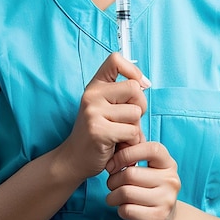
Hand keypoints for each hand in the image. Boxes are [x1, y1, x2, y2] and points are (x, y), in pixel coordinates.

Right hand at [59, 53, 150, 181]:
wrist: (74, 159)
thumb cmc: (98, 132)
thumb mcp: (105, 106)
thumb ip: (122, 93)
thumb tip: (145, 82)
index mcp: (95, 85)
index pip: (115, 60)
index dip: (132, 70)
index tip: (139, 85)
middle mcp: (92, 94)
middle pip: (134, 88)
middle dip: (140, 106)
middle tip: (128, 121)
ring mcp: (93, 111)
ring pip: (135, 112)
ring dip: (135, 128)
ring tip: (121, 135)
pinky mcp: (98, 130)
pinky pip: (132, 131)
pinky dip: (131, 141)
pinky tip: (118, 145)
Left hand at [105, 142, 180, 219]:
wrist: (164, 218)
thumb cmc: (149, 187)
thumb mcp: (150, 168)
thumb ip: (137, 155)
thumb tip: (115, 146)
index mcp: (169, 163)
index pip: (150, 149)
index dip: (127, 153)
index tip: (114, 163)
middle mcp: (171, 180)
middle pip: (130, 174)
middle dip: (113, 179)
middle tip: (111, 182)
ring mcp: (166, 200)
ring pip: (126, 192)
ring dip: (113, 195)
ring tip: (113, 195)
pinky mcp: (158, 218)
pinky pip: (127, 210)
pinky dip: (119, 209)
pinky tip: (123, 207)